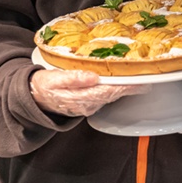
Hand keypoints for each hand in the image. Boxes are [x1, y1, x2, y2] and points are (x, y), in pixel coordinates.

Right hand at [30, 69, 149, 117]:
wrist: (34, 97)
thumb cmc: (44, 85)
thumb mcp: (54, 79)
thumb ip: (73, 78)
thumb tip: (92, 77)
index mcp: (78, 97)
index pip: (106, 92)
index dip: (124, 87)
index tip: (139, 82)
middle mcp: (86, 104)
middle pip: (112, 96)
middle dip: (130, 89)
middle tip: (147, 81)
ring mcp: (88, 106)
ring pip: (110, 97)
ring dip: (125, 90)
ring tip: (140, 81)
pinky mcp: (88, 103)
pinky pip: (105, 97)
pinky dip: (116, 90)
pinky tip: (124, 84)